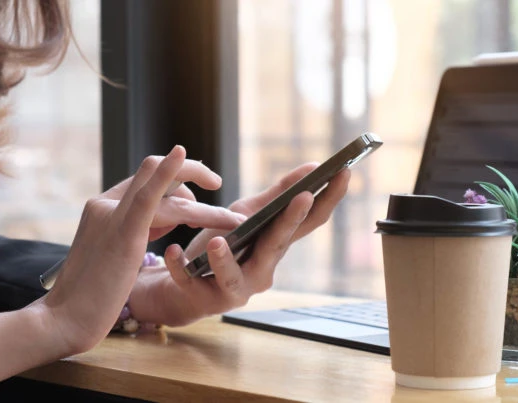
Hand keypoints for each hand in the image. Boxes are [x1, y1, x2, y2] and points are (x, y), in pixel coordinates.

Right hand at [33, 146, 244, 353]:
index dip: (175, 184)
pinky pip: (148, 194)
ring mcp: (111, 215)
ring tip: (234, 221)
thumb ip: (133, 233)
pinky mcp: (122, 232)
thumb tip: (162, 223)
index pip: (144, 181)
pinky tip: (183, 155)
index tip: (195, 202)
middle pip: (153, 170)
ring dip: (205, 205)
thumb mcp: (112, 255)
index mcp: (101, 209)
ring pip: (166, 190)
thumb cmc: (90, 296)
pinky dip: (168, 172)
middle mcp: (105, 204)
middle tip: (217, 182)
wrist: (64, 319)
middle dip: (192, 171)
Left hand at [128, 163, 350, 326]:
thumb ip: (277, 196)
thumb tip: (313, 167)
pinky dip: (181, 267)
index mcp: (276, 247)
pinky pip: (190, 282)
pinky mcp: (203, 299)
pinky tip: (173, 251)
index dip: (330, 199)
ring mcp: (234, 290)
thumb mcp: (247, 217)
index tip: (345, 172)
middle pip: (278, 246)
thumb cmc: (222, 248)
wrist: (184, 286)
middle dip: (290, 221)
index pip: (311, 223)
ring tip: (218, 241)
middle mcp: (263, 272)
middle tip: (302, 196)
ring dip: (226, 260)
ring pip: (234, 278)